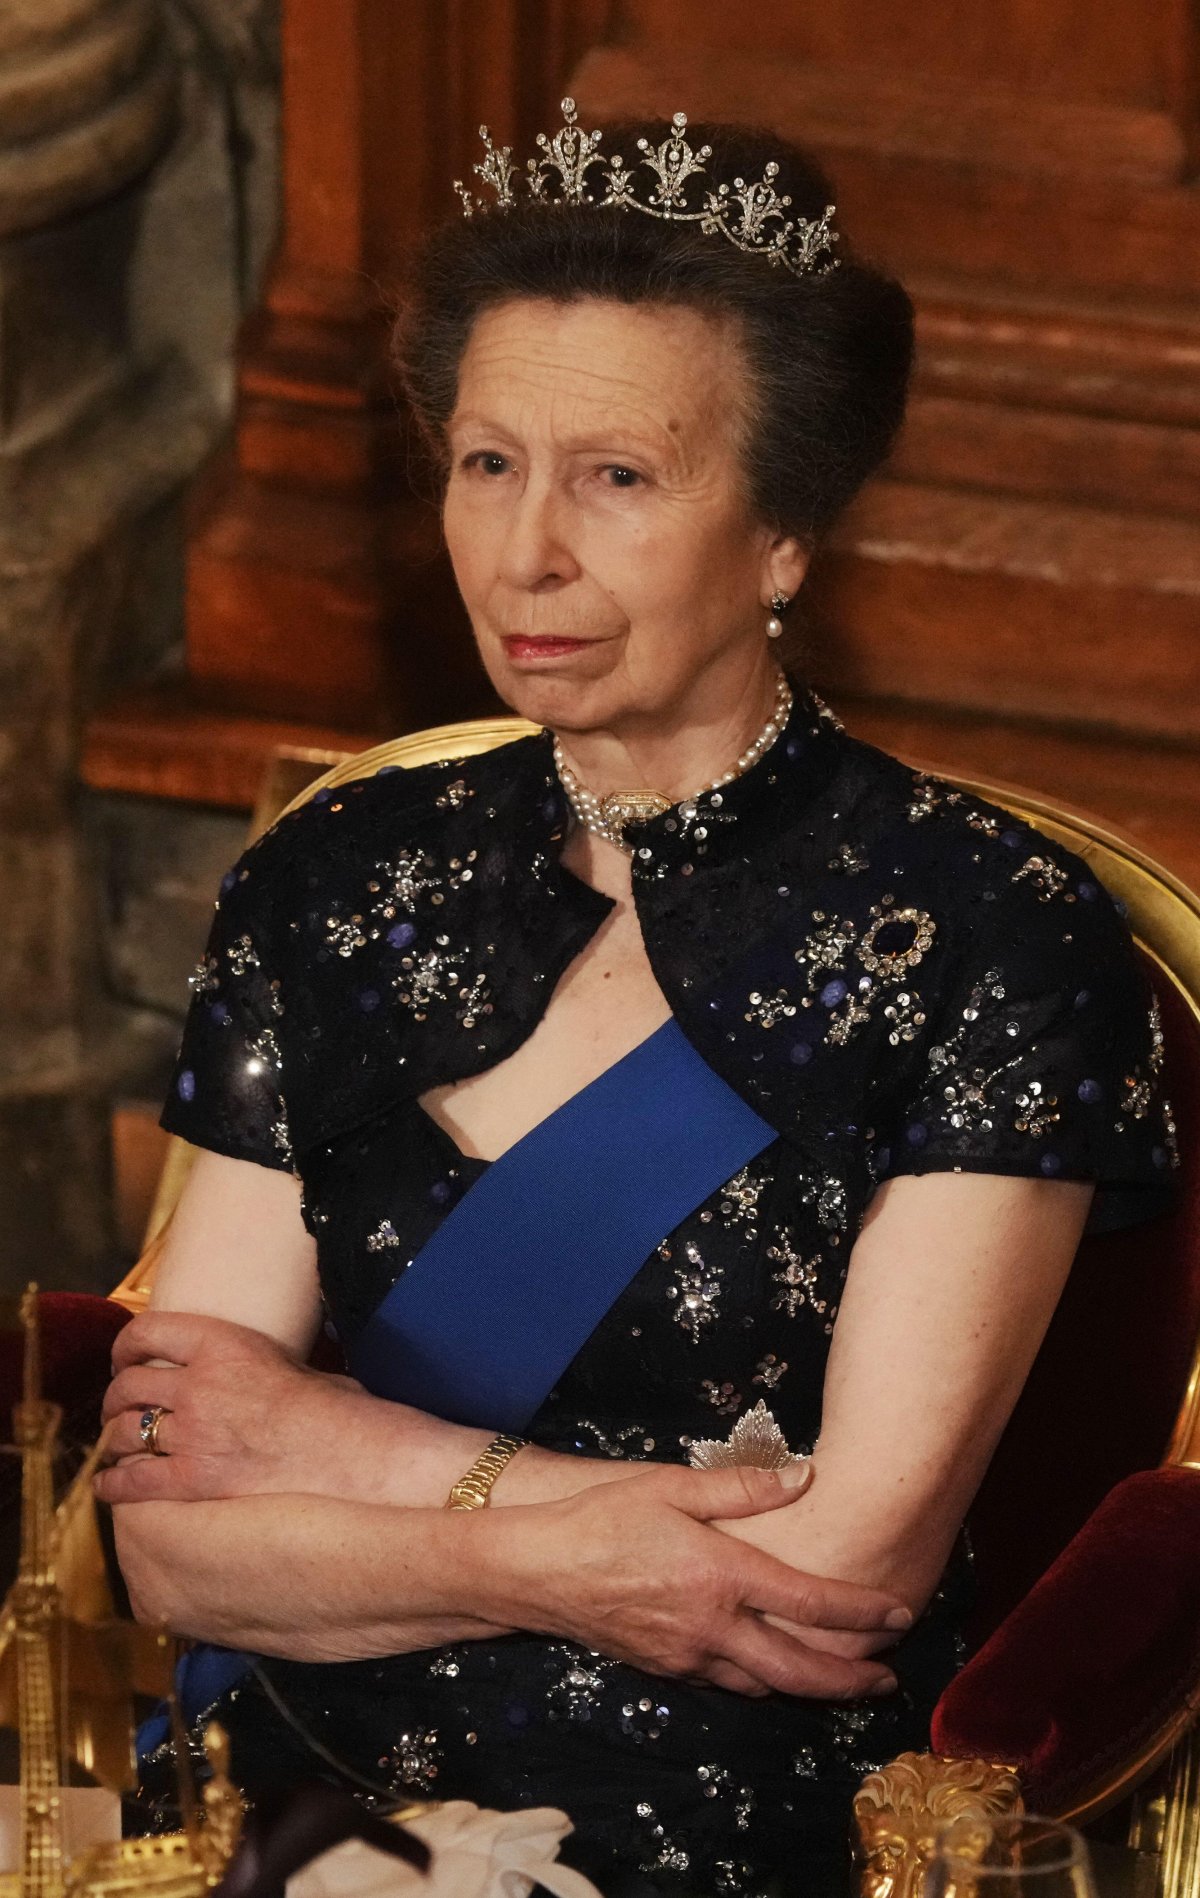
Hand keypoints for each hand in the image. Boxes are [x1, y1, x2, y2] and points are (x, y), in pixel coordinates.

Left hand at [94, 1310, 411, 1505]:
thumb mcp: (293, 1362)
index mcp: (223, 1343)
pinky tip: (110, 1487)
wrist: (352, 1454)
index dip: (125, 1346)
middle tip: (118, 1407)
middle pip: (127, 1386)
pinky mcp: (194, 1480)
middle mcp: (199, 1384)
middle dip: (115, 1398)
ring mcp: (194, 1433)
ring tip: (117, 1446)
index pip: (146, 1331)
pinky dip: (114, 1485)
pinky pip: (133, 1481)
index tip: (123, 1357)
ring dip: (113, 1440)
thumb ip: (254, 1362)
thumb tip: (248, 1370)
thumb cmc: (336, 1410)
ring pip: (122, 1432)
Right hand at [471, 1463, 909, 1698]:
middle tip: (888, 1678)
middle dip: (850, 1678)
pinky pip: (729, 1683)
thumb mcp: (671, 1485)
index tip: (899, 1612)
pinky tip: (773, 1671)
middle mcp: (711, 1627)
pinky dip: (763, 1683)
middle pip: (799, 1670)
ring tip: (845, 1682)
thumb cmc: (603, 1518)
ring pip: (765, 1687)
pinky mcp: (666, 1670)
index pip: (808, 1603)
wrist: (536, 1571)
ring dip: (811, 1689)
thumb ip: (742, 1486)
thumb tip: (804, 1476)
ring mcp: (688, 1657)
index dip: (861, 1612)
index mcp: (720, 1576)